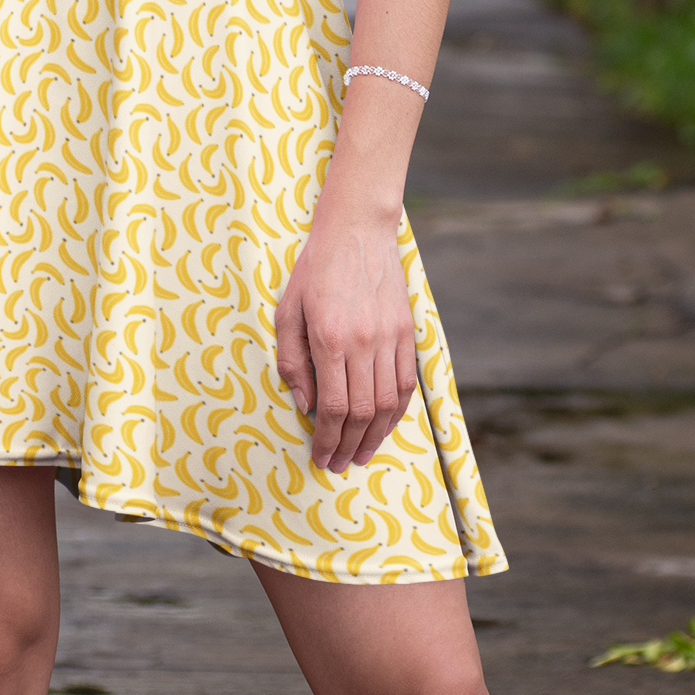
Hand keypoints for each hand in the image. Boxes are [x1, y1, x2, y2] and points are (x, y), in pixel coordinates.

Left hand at [274, 185, 417, 473]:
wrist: (357, 229)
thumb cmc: (314, 269)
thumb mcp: (287, 310)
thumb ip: (292, 360)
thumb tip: (305, 405)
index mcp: (329, 338)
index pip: (333, 407)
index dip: (326, 439)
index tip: (320, 456)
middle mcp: (364, 342)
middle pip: (362, 412)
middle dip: (348, 445)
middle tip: (338, 464)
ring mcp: (390, 337)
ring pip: (388, 403)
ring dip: (375, 436)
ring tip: (361, 454)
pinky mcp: (407, 332)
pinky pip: (407, 383)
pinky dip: (397, 411)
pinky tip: (385, 426)